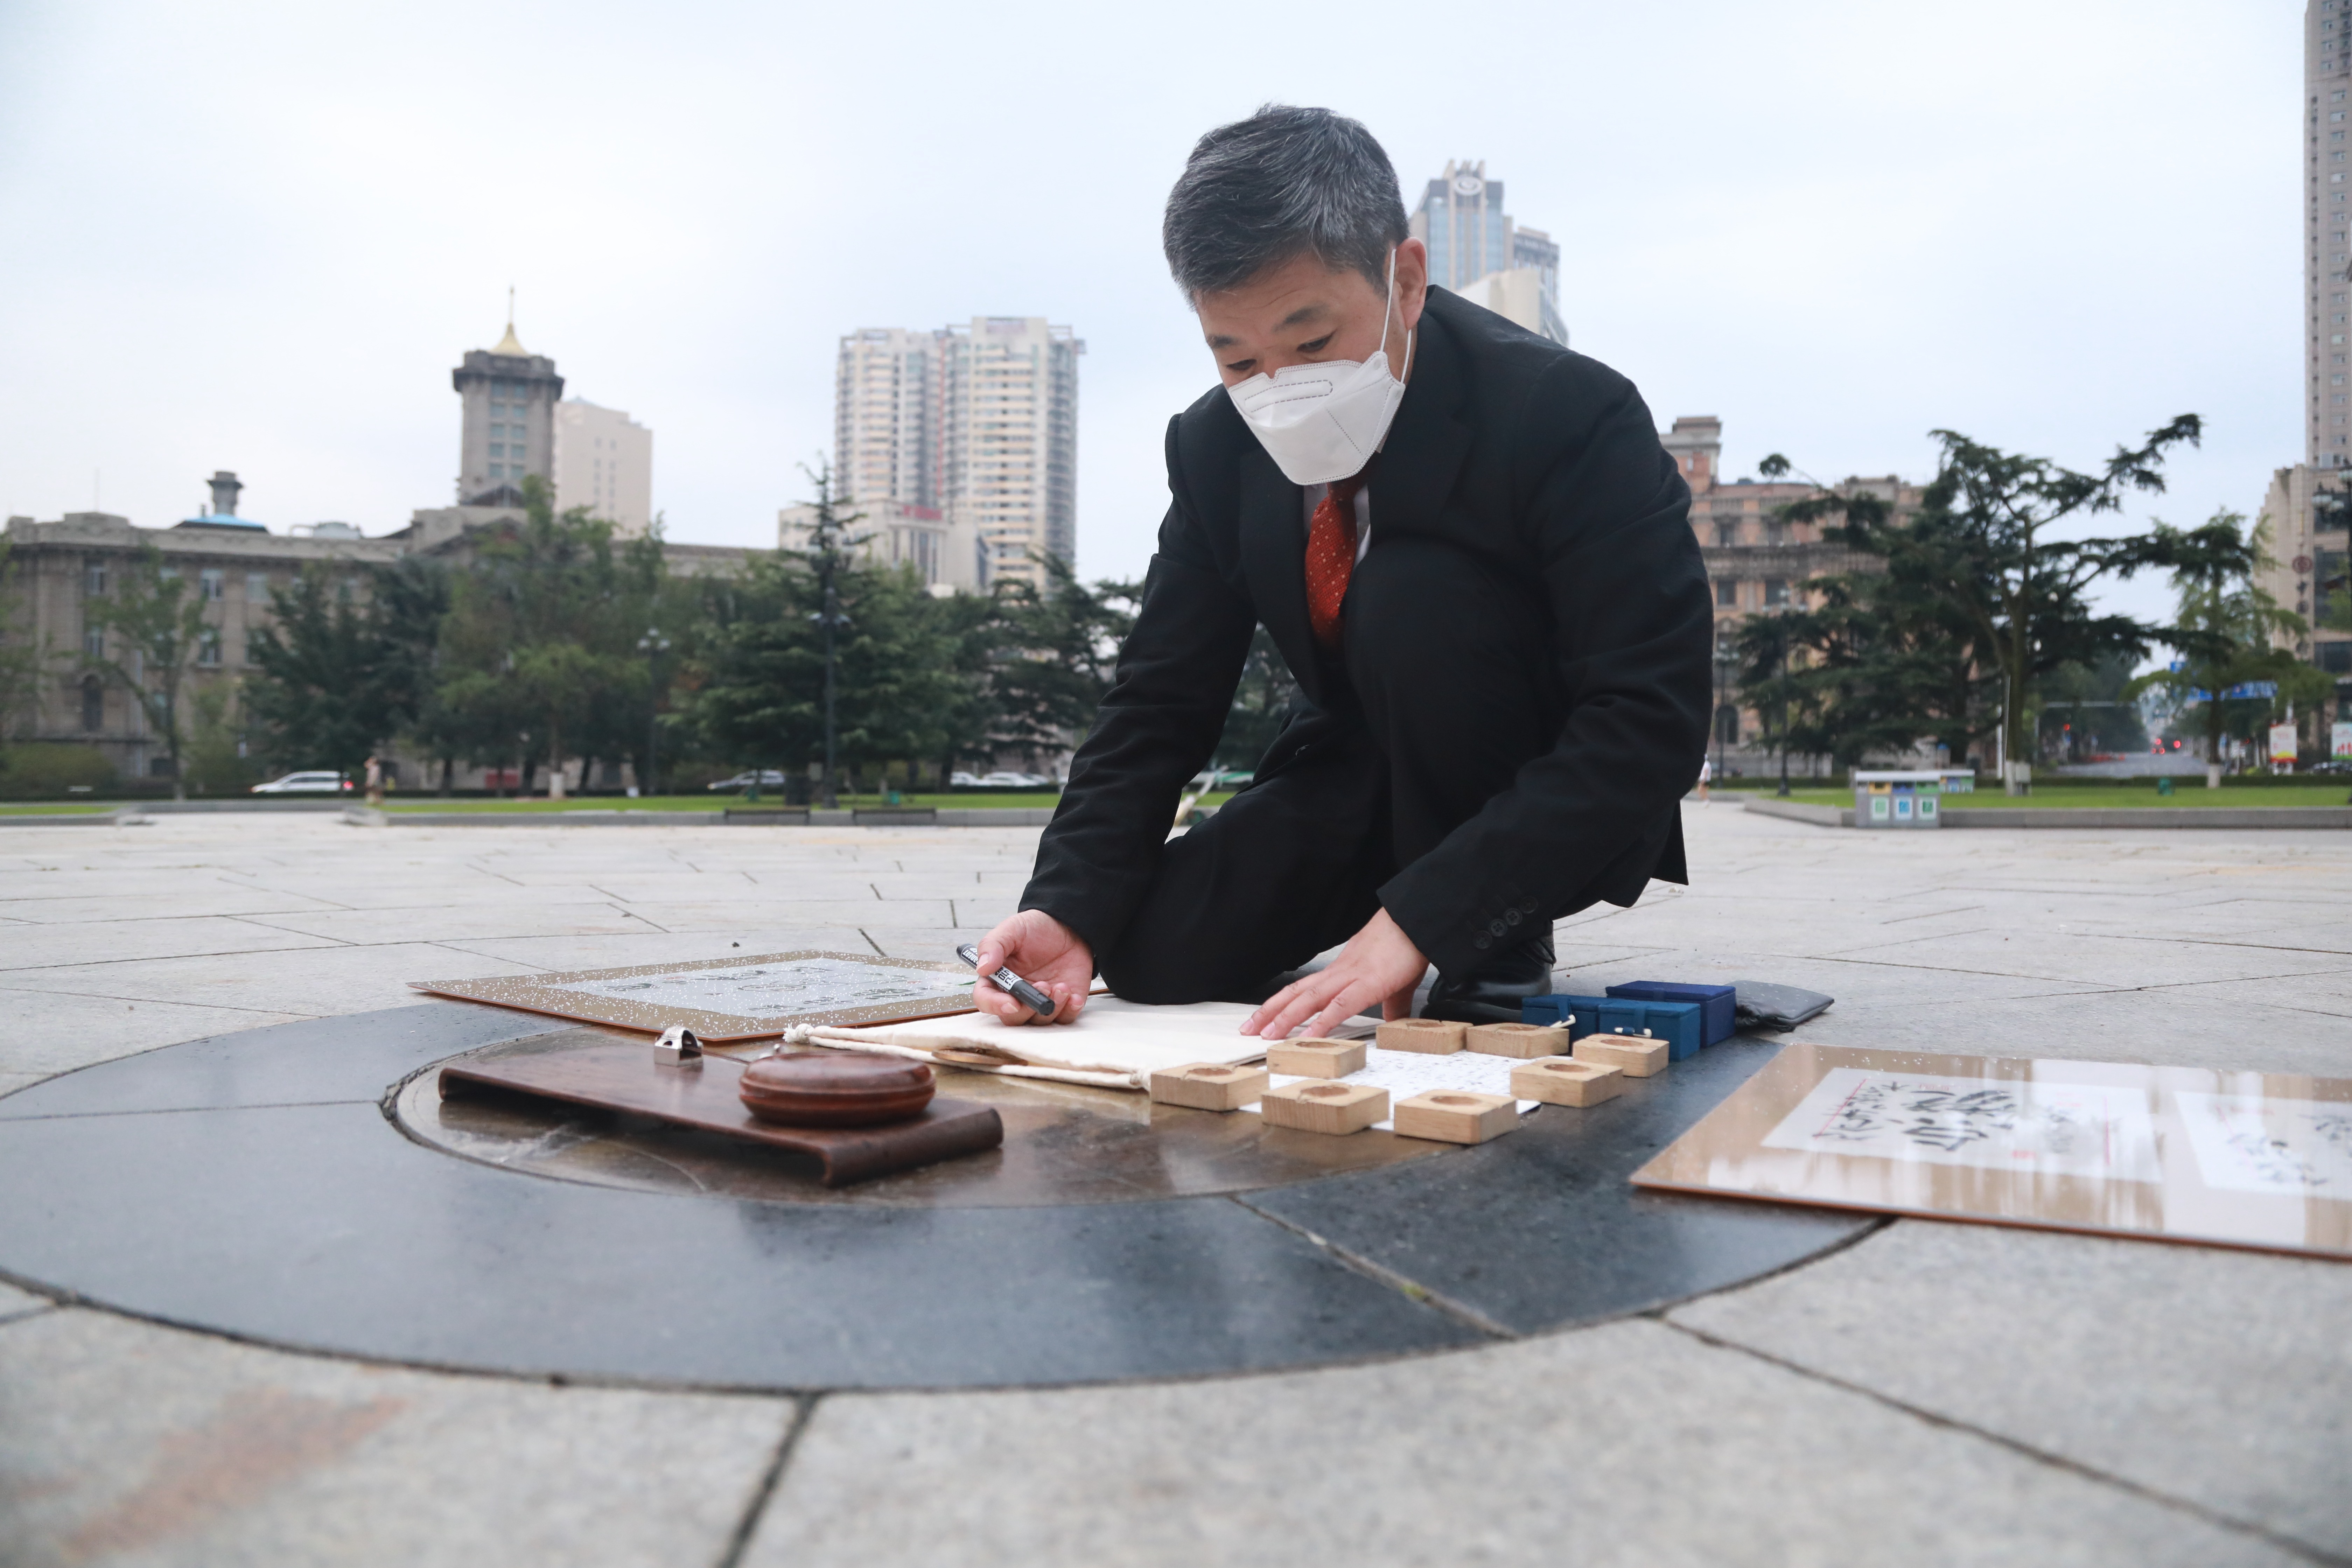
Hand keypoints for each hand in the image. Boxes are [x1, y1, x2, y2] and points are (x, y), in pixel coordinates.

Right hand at [971, 910, 1093, 1025]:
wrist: (1068, 926)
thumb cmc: (1036, 928)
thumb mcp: (1012, 929)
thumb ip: (993, 945)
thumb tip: (982, 968)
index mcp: (998, 979)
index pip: (986, 1000)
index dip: (995, 1005)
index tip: (1012, 1003)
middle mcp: (1016, 995)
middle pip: (1012, 1018)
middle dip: (1028, 1008)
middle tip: (1043, 986)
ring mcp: (1039, 1002)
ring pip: (1038, 1021)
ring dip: (1051, 1007)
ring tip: (1061, 986)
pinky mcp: (1062, 1005)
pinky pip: (1063, 1019)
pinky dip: (1069, 1010)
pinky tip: (1072, 995)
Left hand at [1242, 907, 1427, 1040]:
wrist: (1418, 921)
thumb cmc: (1408, 946)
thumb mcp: (1396, 982)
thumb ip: (1391, 1003)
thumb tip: (1392, 1018)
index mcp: (1343, 972)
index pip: (1304, 989)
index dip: (1282, 1003)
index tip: (1264, 1017)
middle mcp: (1339, 974)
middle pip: (1296, 994)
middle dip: (1270, 1012)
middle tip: (1248, 1028)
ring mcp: (1350, 978)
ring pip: (1309, 999)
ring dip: (1285, 1018)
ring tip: (1267, 1035)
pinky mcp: (1368, 985)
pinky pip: (1339, 1007)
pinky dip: (1321, 1024)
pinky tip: (1308, 1037)